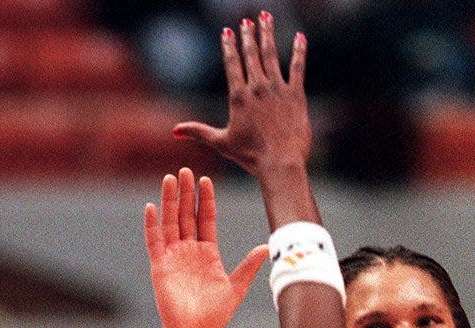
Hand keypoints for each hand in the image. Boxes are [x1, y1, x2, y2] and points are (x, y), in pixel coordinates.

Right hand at [144, 167, 267, 327]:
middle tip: (186, 170)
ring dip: (169, 201)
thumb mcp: (236, 287)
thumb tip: (268, 247)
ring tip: (170, 179)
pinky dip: (151, 225)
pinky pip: (154, 242)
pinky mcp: (159, 267)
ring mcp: (173, 257)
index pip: (206, 219)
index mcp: (208, 252)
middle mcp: (189, 250)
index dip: (206, 200)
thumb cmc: (215, 314)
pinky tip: (151, 207)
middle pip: (186, 215)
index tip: (206, 180)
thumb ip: (249, 266)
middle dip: (186, 193)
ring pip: (170, 222)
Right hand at [173, 12, 309, 178]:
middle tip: (247, 20)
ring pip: (271, 54)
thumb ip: (198, 132)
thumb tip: (174, 131)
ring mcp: (277, 89)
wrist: (280, 163)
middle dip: (248, 34)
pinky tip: (300, 36)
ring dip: (268, 34)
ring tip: (266, 17)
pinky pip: (297, 67)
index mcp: (238, 97)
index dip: (229, 45)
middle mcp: (257, 87)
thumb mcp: (221, 143)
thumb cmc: (250, 156)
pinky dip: (299, 50)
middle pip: (251, 54)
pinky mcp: (296, 94)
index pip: (232, 63)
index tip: (228, 31)